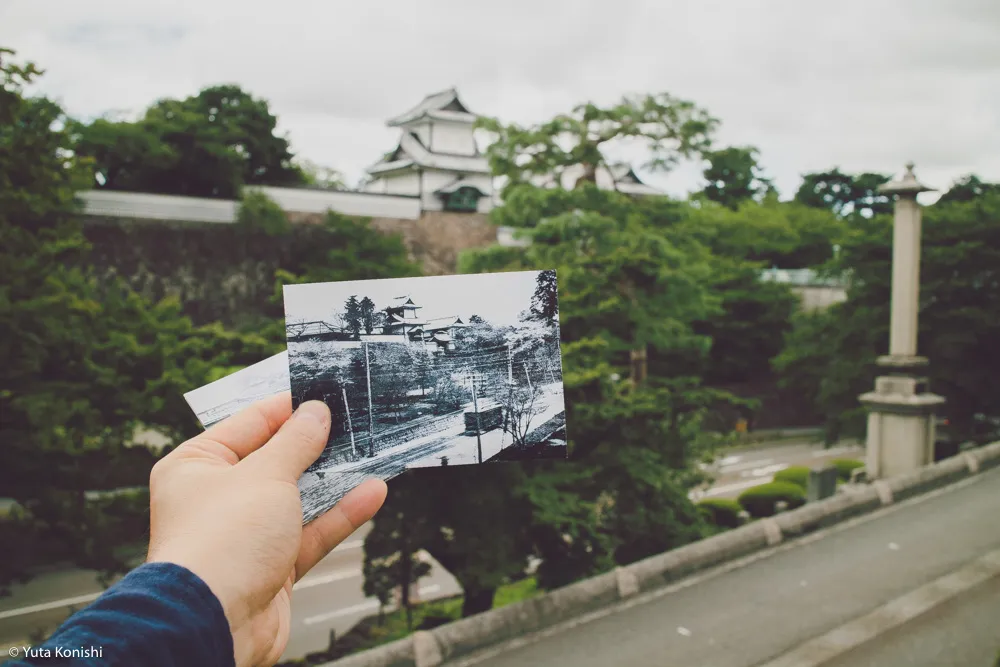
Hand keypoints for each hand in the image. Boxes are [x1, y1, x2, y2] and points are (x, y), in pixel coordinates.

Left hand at [146, 393, 386, 666]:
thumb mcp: (266, 475)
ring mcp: (246, 534)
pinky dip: (339, 515)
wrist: (214, 625)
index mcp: (197, 465)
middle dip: (317, 445)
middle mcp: (218, 498)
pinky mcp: (271, 566)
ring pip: (298, 498)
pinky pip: (310, 532)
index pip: (250, 423)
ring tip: (370, 453)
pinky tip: (371, 494)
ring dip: (334, 480)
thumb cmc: (222, 543)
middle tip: (355, 423)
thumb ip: (296, 442)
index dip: (290, 407)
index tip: (327, 393)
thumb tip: (315, 412)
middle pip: (276, 460)